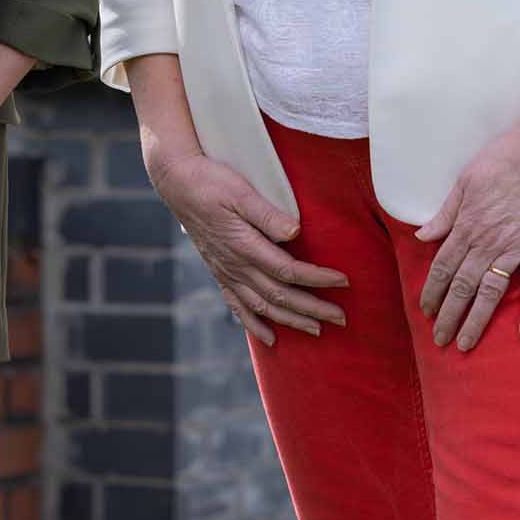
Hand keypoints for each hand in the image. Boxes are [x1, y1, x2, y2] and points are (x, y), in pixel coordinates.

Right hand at [150, 151, 348, 346]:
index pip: (289, 271)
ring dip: (291, 320)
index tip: (343, 281)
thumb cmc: (211, 181)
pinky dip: (254, 324)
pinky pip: (237, 305)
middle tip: (341, 318)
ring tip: (316, 330)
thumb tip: (296, 232)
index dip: (317, 279)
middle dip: (313, 309)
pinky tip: (269, 338)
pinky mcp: (219, 270)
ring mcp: (226, 271)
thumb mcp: (241, 191)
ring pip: (263, 306)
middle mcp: (236, 266)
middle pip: (280, 296)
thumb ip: (267, 214)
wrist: (176, 183)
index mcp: (245, 246)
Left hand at [416, 122, 519, 350]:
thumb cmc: (501, 160)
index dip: (432, 292)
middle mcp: (487, 242)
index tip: (426, 311)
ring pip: (491, 292)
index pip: (443, 267)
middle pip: (463, 286)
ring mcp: (515, 248)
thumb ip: (445, 214)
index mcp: (466, 225)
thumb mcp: (464, 181)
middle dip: (449, 315)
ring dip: (477, 320)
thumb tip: (422, 236)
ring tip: (466, 344)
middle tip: (440, 340)